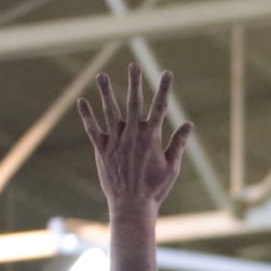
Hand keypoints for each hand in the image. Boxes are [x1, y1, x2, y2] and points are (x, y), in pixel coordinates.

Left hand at [77, 64, 190, 212]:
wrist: (132, 205)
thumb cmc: (155, 188)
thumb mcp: (172, 167)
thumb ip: (178, 143)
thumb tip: (188, 124)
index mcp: (151, 137)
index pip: (159, 107)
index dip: (164, 89)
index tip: (167, 73)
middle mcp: (132, 134)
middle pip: (133, 103)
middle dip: (134, 83)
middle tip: (134, 65)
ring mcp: (115, 141)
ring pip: (109, 111)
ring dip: (105, 92)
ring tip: (101, 75)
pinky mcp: (101, 149)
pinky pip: (92, 129)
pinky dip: (87, 115)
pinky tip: (82, 101)